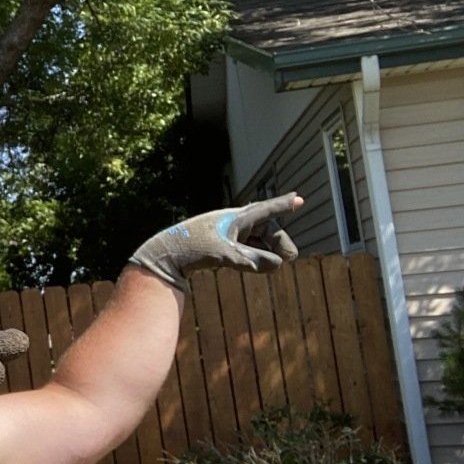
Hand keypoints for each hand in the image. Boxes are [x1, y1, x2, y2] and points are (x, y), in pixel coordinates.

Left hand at [128, 194, 301, 290]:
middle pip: (266, 228)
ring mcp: (226, 232)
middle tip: (289, 258)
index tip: (298, 198)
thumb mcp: (227, 256)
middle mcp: (232, 222)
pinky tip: (257, 265)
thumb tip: (277, 265)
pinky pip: (246, 246)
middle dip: (279, 242)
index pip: (266, 210)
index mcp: (235, 218)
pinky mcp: (220, 243)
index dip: (283, 206)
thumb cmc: (193, 250)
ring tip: (274, 264)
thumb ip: (254, 260)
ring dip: (267, 251)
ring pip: (256, 239)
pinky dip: (255, 254)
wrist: (164, 254)